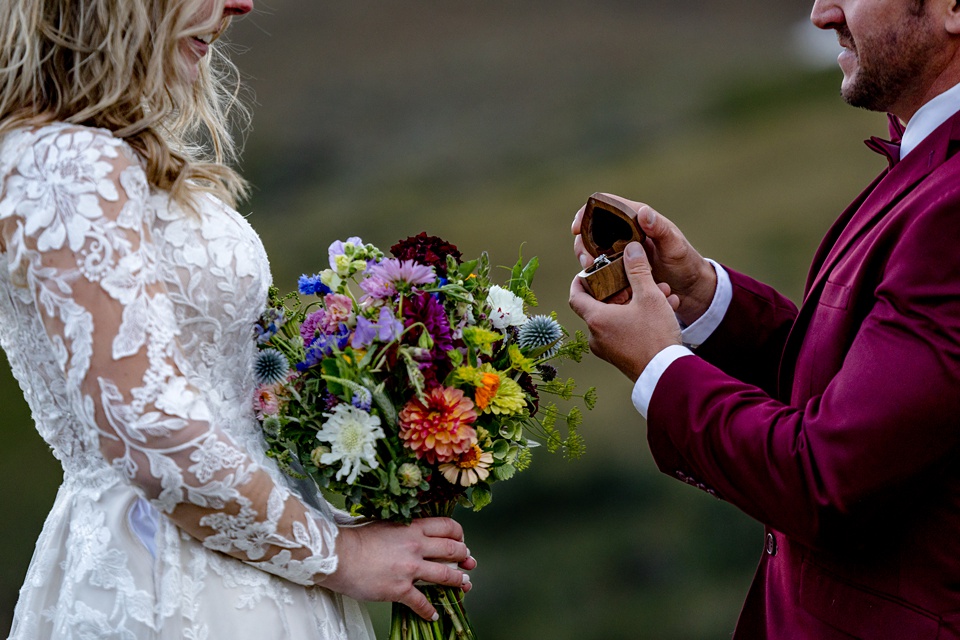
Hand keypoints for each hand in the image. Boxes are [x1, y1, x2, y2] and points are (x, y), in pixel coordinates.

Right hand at [318, 517, 475, 620]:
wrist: (338, 555)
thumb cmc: (356, 538)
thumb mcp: (386, 524)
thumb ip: (404, 528)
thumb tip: (414, 533)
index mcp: (413, 527)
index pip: (448, 527)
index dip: (459, 535)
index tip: (460, 541)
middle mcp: (416, 546)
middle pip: (453, 551)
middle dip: (464, 557)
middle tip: (469, 562)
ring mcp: (409, 568)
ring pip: (445, 575)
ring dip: (458, 582)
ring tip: (464, 585)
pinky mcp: (400, 589)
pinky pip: (422, 602)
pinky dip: (429, 610)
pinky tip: (432, 614)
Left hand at [569, 242, 681, 380]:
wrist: (668, 375)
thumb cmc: (655, 336)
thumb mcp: (649, 296)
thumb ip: (638, 270)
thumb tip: (631, 248)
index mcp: (596, 319)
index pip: (576, 295)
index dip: (581, 280)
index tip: (589, 270)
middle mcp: (596, 335)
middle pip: (601, 304)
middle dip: (623, 288)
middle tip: (638, 278)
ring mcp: (608, 349)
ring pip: (618, 317)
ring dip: (638, 302)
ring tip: (661, 292)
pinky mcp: (621, 357)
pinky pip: (626, 331)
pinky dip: (640, 318)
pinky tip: (665, 308)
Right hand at [572, 194, 715, 325]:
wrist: (689, 288)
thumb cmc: (685, 262)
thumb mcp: (675, 246)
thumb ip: (660, 229)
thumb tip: (643, 213)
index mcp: (635, 218)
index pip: (604, 206)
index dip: (586, 213)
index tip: (577, 228)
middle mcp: (624, 232)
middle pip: (591, 230)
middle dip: (582, 244)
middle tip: (586, 261)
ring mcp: (619, 250)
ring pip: (592, 250)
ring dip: (586, 260)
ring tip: (590, 272)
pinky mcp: (618, 268)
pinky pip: (600, 268)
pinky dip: (595, 275)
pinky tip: (599, 285)